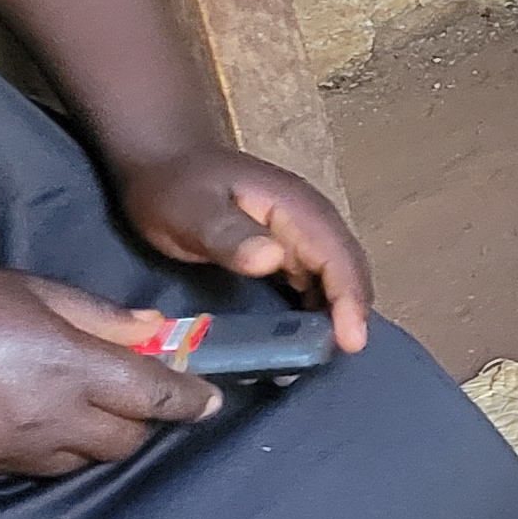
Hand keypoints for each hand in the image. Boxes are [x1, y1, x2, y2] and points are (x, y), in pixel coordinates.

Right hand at [0, 268, 215, 474]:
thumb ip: (98, 314)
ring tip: (92, 407)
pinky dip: (60, 451)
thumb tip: (152, 327)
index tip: (210, 401)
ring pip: (86, 461)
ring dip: (102, 437)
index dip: (190, 401)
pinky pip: (42, 469)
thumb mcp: (30, 290)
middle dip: (146, 418)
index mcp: (70, 368)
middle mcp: (51, 419)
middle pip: (128, 439)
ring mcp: (14, 452)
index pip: (154, 397)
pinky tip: (46, 424)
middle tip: (142, 391)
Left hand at [118, 148, 373, 354]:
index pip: (338, 256)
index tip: (351, 342)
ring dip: (340, 311)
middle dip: (354, 311)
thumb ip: (229, 236)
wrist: (163, 161)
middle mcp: (310, 220)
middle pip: (348, 267)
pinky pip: (316, 279)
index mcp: (297, 209)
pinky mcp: (287, 247)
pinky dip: (320, 307)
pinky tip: (307, 334)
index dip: (350, 298)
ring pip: (336, 275)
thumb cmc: (174, 187)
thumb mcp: (192, 211)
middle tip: (343, 357)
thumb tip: (275, 260)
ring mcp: (300, 233)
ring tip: (328, 354)